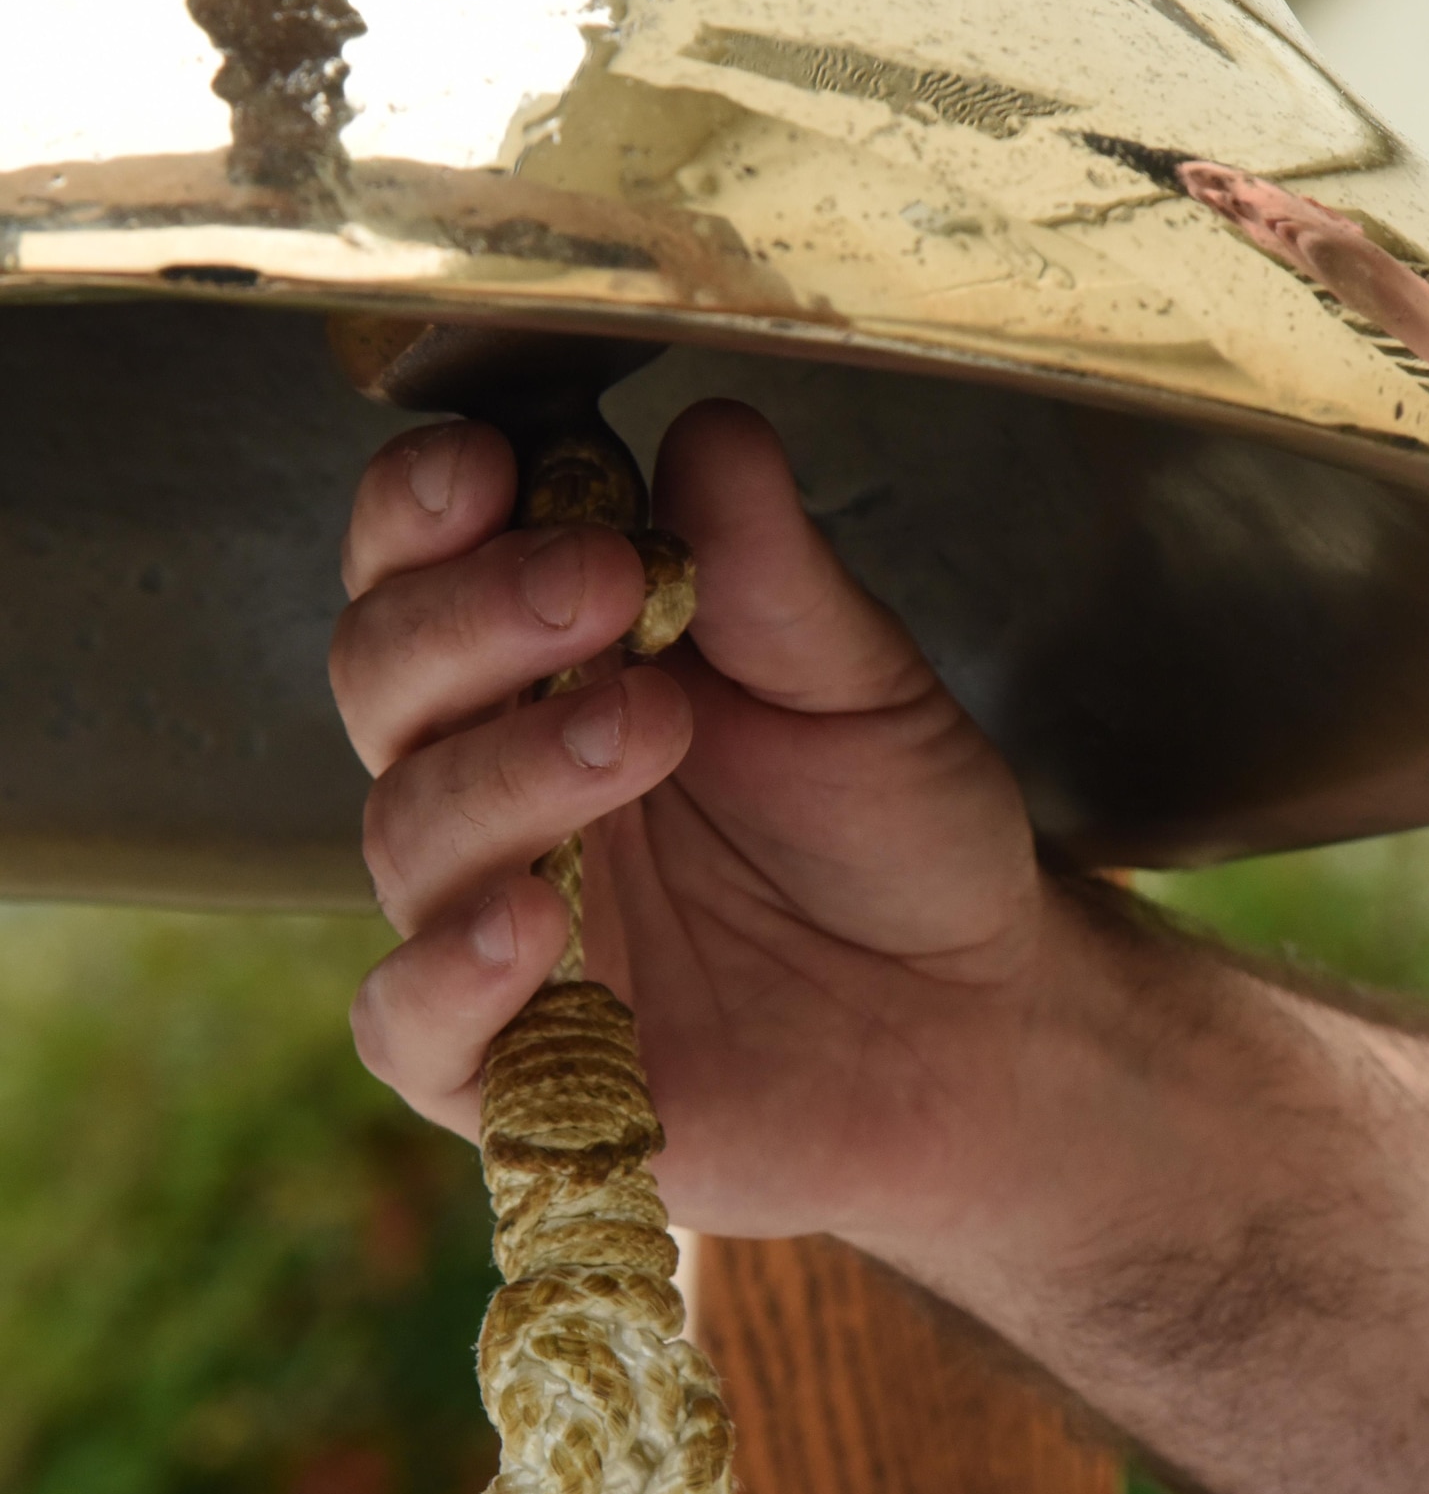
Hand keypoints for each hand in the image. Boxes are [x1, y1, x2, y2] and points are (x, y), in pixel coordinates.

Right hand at [331, 400, 1089, 1248]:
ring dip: (503, 769)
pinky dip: (444, 976)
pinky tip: (527, 928)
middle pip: (386, 677)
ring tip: (641, 729)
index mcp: (560, 667)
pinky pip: (412, 1027)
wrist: (977, 1017)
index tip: (498, 463)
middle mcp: (503, 781)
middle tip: (605, 582)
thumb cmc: (902, 833)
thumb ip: (773, 574)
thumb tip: (710, 428)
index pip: (426, 567)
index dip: (429, 510)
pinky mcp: (516, 1065)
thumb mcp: (861, 685)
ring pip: (408, 831)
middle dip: (471, 617)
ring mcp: (498, 921)